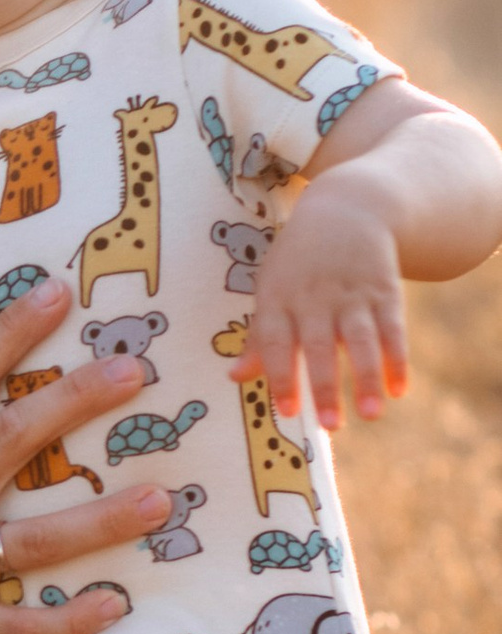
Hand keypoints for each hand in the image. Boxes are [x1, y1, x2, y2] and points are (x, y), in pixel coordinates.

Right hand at [0, 275, 171, 633]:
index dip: (9, 334)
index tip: (54, 295)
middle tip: (133, 373)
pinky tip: (115, 602)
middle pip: (12, 442)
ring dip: (102, 521)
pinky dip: (67, 619)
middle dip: (75, 402)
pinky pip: (20, 623)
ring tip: (162, 499)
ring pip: (35, 542)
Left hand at [233, 179, 406, 430]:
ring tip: (372, 415)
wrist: (347, 208)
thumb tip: (234, 378)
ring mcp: (352, 292)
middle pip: (320, 345)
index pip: (275, 341)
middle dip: (326, 386)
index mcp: (279, 297)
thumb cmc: (298, 262)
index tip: (287, 413)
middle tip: (331, 425)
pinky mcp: (384, 289)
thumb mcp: (271, 288)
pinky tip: (398, 390)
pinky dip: (397, 359)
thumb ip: (258, 336)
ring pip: (361, 339)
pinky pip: (393, 328)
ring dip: (367, 378)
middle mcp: (315, 296)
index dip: (281, 376)